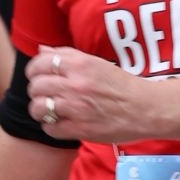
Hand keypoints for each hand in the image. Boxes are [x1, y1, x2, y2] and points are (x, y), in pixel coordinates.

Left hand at [27, 45, 155, 143]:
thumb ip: (68, 55)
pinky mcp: (80, 129)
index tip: (38, 76)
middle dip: (36, 92)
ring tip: (48, 111)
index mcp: (80, 65)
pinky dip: (50, 127)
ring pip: (38, 108)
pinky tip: (59, 124)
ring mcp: (77, 108)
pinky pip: (50, 128)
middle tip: (44, 96)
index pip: (40, 63)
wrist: (147, 109)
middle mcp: (76, 84)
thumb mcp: (97, 63)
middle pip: (36, 86)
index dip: (33, 71)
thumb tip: (42, 50)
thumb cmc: (123, 86)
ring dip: (39, 110)